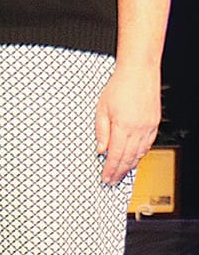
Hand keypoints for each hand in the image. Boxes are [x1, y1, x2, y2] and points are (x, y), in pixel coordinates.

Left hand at [95, 63, 158, 184]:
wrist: (139, 73)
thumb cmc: (119, 86)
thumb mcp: (101, 108)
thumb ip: (101, 131)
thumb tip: (100, 149)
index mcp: (124, 126)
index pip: (116, 155)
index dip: (110, 169)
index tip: (105, 178)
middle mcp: (139, 129)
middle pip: (128, 158)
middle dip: (119, 171)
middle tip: (112, 181)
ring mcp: (148, 127)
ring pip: (140, 153)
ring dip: (130, 165)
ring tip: (121, 173)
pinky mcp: (154, 123)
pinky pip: (148, 144)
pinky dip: (140, 154)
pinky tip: (134, 158)